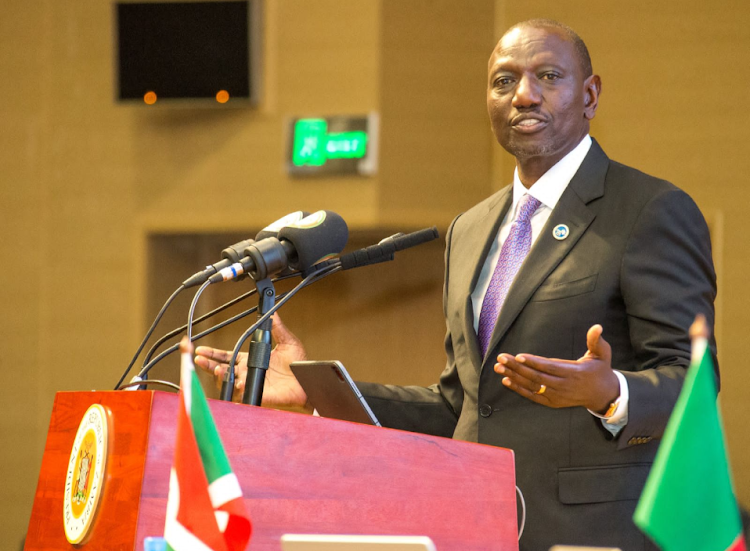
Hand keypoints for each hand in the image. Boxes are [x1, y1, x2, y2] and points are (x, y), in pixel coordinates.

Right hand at [194, 313, 311, 411]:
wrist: (307, 382)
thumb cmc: (299, 365)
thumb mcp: (288, 342)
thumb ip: (278, 327)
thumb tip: (273, 313)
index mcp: (252, 359)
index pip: (228, 356)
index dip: (214, 354)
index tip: (202, 350)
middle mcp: (248, 372)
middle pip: (222, 368)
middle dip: (208, 364)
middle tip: (199, 360)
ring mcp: (251, 383)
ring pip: (228, 381)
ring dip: (220, 374)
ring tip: (217, 368)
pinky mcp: (256, 394)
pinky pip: (241, 393)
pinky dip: (236, 388)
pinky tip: (236, 381)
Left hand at [494, 324, 619, 412]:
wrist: (602, 395)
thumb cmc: (600, 370)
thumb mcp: (602, 354)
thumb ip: (597, 341)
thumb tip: (597, 327)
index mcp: (574, 373)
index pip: (550, 367)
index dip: (534, 362)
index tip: (518, 356)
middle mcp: (563, 386)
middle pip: (536, 376)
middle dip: (517, 367)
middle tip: (501, 358)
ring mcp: (557, 395)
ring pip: (532, 386)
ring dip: (513, 376)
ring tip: (498, 367)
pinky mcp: (552, 402)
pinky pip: (533, 396)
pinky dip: (518, 389)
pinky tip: (506, 380)